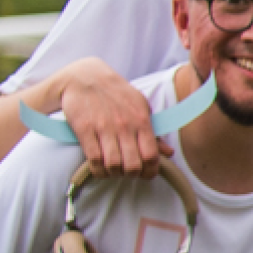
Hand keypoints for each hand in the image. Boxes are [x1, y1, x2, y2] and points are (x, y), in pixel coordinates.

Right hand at [59, 59, 167, 178]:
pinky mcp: (84, 129)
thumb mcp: (140, 107)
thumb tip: (168, 153)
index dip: (151, 171)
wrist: (85, 77)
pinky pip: (93, 159)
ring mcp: (103, 128)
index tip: (146, 174)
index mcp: (141, 120)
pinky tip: (100, 168)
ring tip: (113, 170)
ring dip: (114, 173)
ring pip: (113, 165)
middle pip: (133, 165)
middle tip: (128, 172)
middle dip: (132, 175)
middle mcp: (124, 125)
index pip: (151, 155)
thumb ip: (154, 132)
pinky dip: (98, 169)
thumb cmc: (117, 94)